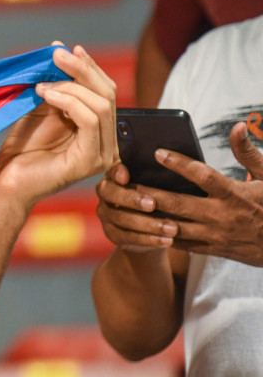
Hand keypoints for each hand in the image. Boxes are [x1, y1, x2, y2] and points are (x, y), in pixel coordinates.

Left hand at [0, 46, 117, 211]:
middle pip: (108, 94)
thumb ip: (56, 85)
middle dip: (82, 70)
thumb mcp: (42, 108)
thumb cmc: (22, 148)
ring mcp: (103, 154)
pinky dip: (69, 102)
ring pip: (101, 105)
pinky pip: (90, 121)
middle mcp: (108, 142)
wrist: (7, 181)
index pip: (105, 91)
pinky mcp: (91, 161)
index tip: (66, 49)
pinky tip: (47, 95)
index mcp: (100, 129)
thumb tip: (61, 51)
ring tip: (43, 84)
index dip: (88, 67)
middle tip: (56, 55)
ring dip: (70, 86)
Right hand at [96, 162, 177, 251]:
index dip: (116, 173)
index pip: (112, 171)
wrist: (152, 226)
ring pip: (121, 218)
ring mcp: (106, 214)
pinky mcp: (111, 233)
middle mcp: (106, 193)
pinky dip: (148, 239)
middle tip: (152, 204)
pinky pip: (127, 237)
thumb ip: (159, 174)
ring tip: (172, 228)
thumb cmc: (160, 197)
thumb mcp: (161, 183)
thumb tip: (172, 158)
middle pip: (110, 194)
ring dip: (147, 224)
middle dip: (131, 199)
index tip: (127, 176)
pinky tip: (167, 241)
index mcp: (116, 176)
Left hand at [138, 123, 262, 265]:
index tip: (158, 152)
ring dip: (149, 217)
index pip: (203, 176)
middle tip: (127, 182)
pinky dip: (161, 235)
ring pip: (174, 227)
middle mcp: (222, 215)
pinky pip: (181, 244)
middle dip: (150, 194)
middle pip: (179, 203)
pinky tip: (143, 226)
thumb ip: (248, 153)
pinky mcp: (212, 250)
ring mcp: (216, 235)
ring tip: (127, 205)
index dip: (179, 164)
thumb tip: (237, 127)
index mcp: (235, 194)